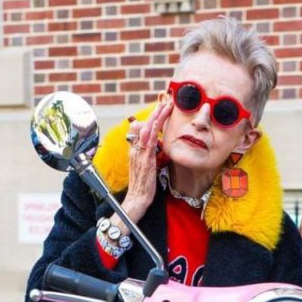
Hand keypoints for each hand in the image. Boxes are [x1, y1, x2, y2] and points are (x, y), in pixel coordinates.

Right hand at [121, 98, 172, 223]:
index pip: (142, 129)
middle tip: (165, 102)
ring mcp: (140, 154)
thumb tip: (157, 150)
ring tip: (166, 106)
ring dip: (157, 116)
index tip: (160, 110)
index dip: (151, 119)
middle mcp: (136, 149)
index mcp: (135, 151)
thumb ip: (150, 157)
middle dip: (155, 113)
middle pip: (144, 125)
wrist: (137, 199)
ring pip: (147, 129)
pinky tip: (160, 122)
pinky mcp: (145, 160)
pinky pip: (149, 141)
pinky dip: (154, 130)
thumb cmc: (143, 186)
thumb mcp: (147, 168)